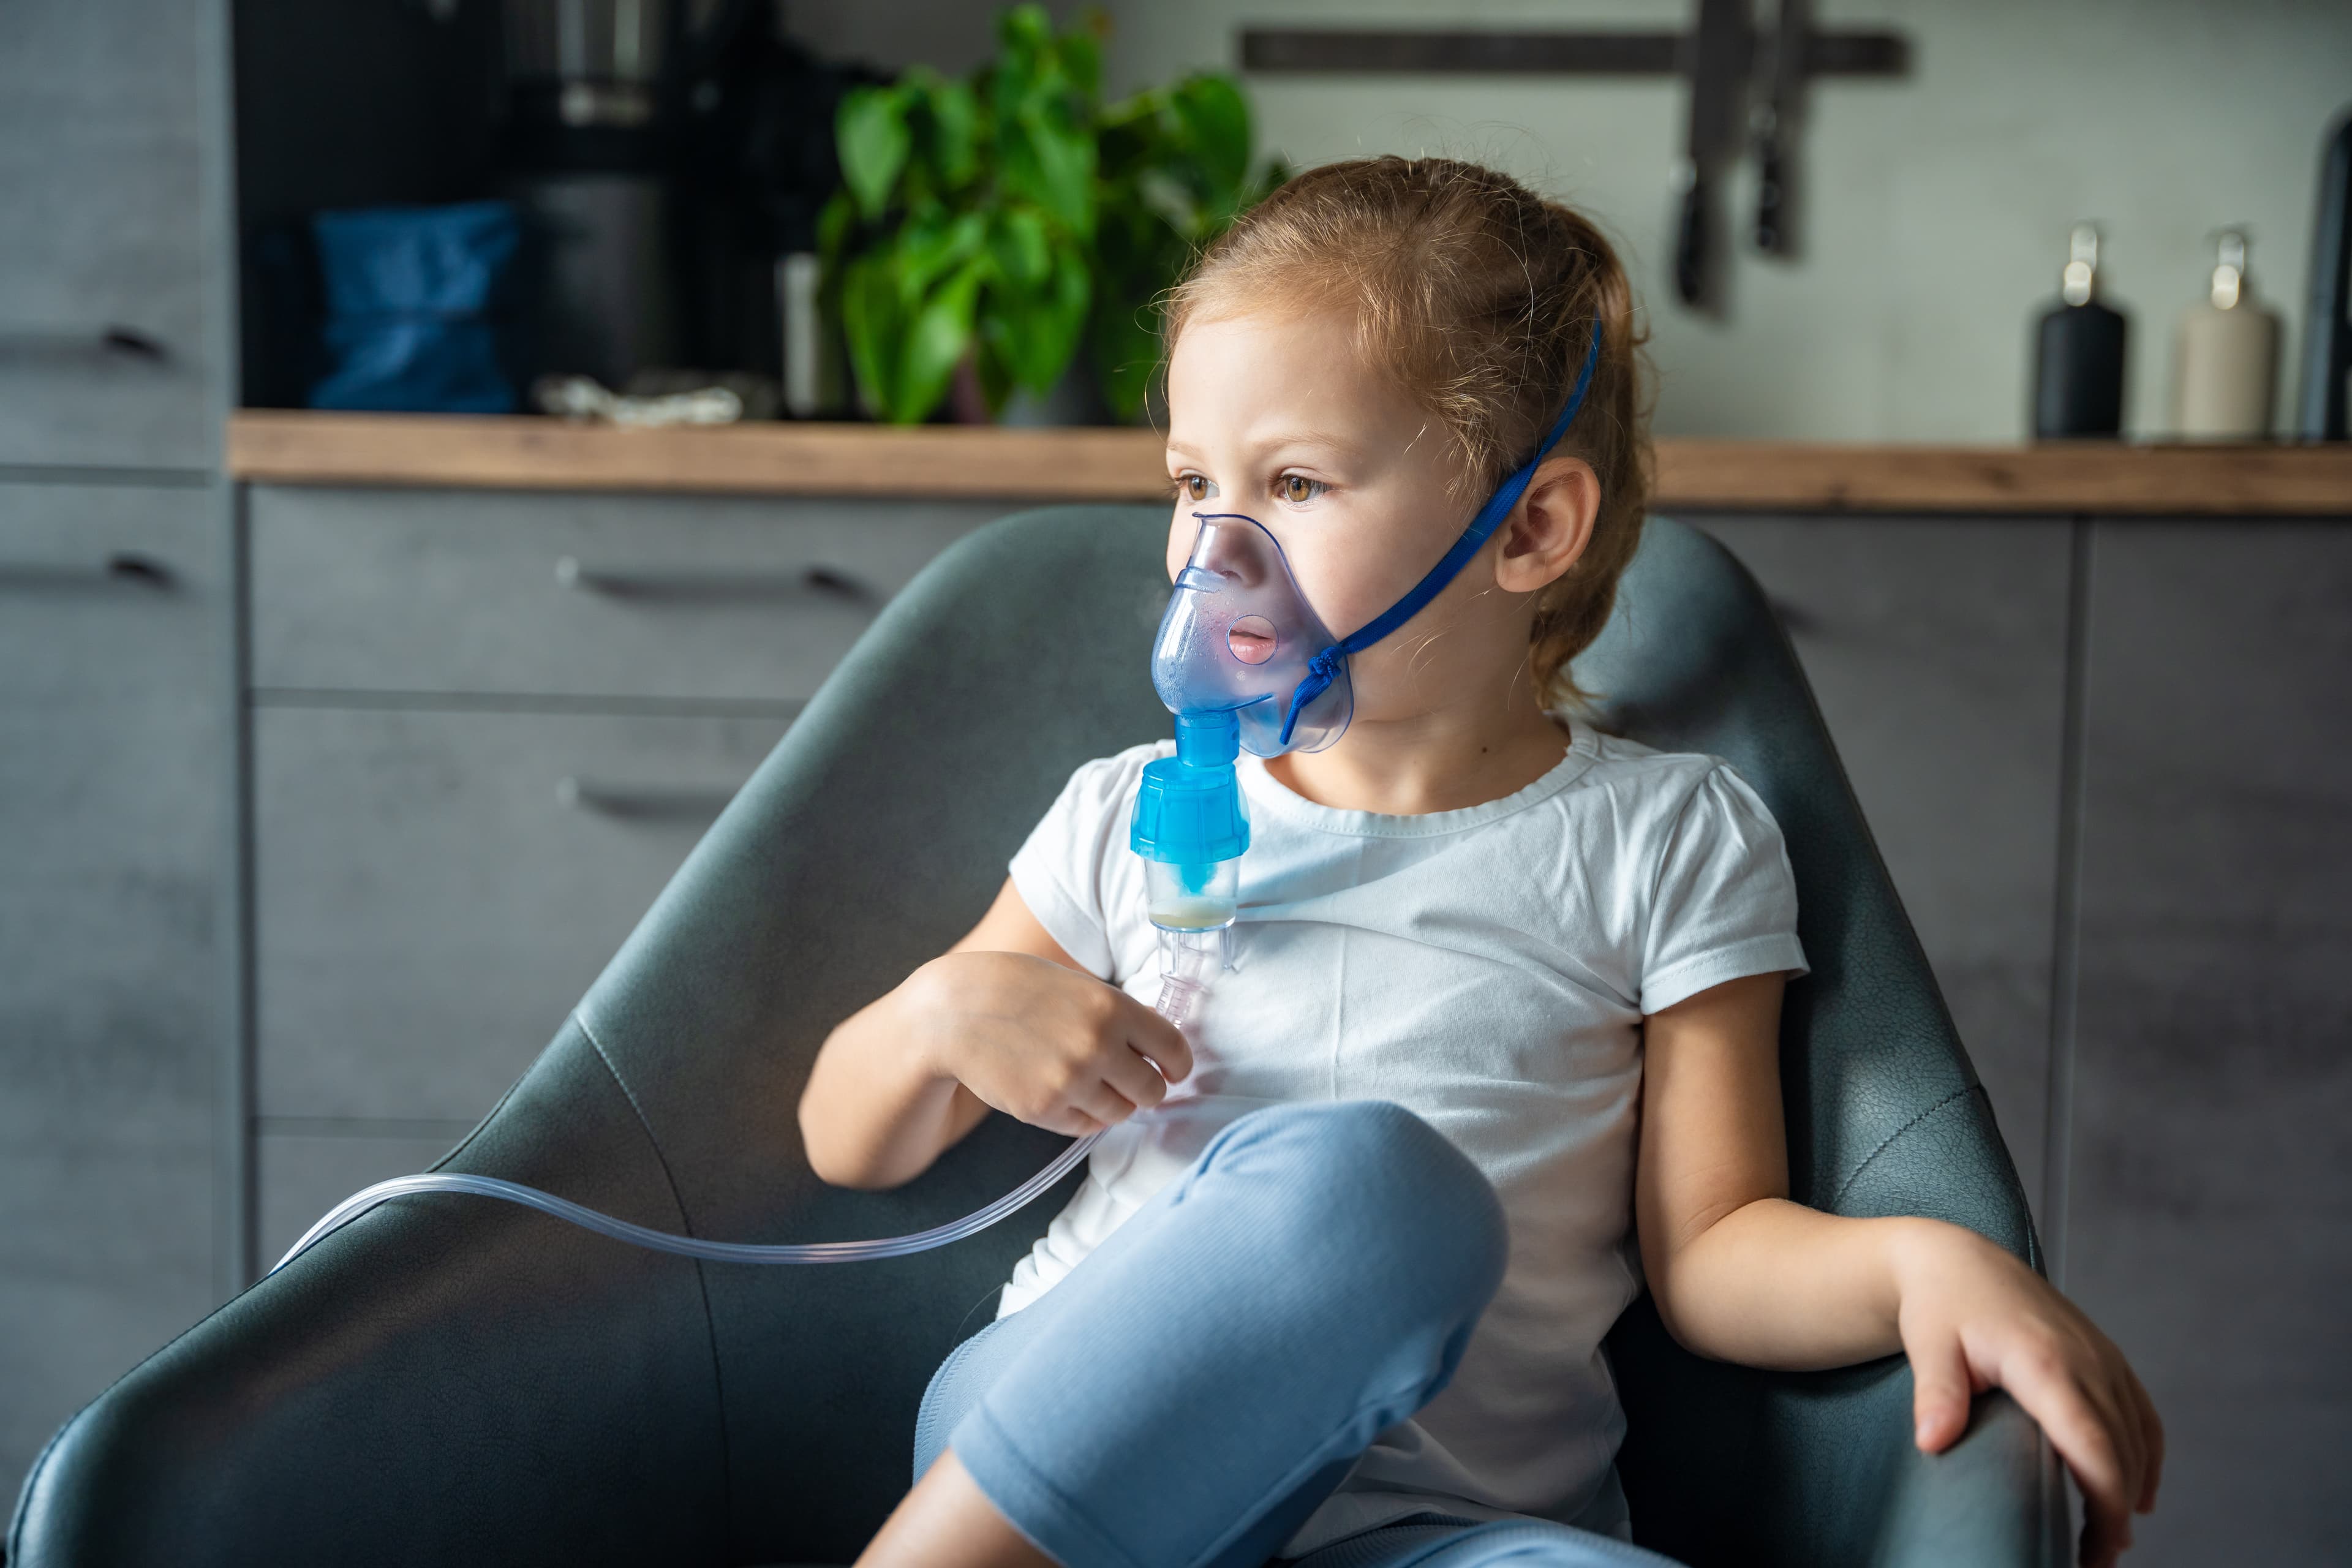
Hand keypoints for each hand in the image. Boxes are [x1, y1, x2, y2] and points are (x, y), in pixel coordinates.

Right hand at [905, 950, 1191, 1136]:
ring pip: (1121, 1113)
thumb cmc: (1015, 988)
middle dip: (1147, 1088)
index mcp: (1113, 1008)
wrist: (953, 1012)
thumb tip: (1155, 1043)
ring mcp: (1071, 1083)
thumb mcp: (1076, 985)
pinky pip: (1086, 1126)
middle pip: (1153, 1090)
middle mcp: (1098, 1047)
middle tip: (1131, 1080)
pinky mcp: (1045, 1110)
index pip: (1174, 1049)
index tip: (1171, 1068)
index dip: (1177, 1064)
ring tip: (1091, 1083)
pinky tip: (1068, 1093)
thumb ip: (1117, 1012)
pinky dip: (1085, 1115)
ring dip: (1114, 1103)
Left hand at [1891, 1221, 2162, 1567]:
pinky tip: (2137, 1495)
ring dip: (2130, 1490)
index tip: (2095, 1550)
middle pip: (2121, 1451)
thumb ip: (1936, 1394)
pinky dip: (2146, 1456)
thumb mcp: (1928, 1345)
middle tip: (2091, 1560)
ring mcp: (2102, 1356)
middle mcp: (2087, 1360)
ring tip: (2106, 1541)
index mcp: (2046, 1362)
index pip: (2092, 1444)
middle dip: (2114, 1513)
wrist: (1958, 1259)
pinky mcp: (2106, 1356)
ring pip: (2137, 1436)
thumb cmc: (1940, 1305)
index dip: (2104, 1503)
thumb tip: (1932, 1441)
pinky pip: (2141, 1414)